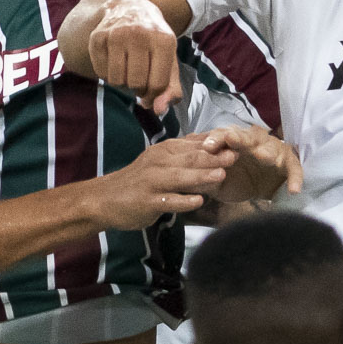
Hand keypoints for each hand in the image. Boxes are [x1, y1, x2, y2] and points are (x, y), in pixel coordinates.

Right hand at [87, 0, 182, 114]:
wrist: (131, 9)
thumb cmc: (154, 43)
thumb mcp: (169, 62)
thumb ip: (171, 90)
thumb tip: (158, 110)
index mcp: (164, 40)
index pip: (157, 85)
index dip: (154, 94)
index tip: (152, 88)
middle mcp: (140, 34)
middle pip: (136, 84)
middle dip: (138, 88)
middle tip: (139, 76)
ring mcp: (116, 34)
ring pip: (116, 81)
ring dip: (122, 82)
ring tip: (127, 68)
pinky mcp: (97, 37)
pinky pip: (101, 73)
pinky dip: (107, 74)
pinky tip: (115, 61)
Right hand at [94, 138, 232, 229]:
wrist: (106, 198)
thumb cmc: (140, 180)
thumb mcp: (160, 160)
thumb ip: (184, 153)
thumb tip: (211, 141)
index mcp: (164, 151)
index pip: (193, 145)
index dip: (215, 145)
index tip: (236, 144)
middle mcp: (158, 163)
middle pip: (189, 159)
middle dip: (214, 157)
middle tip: (235, 156)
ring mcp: (152, 182)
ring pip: (179, 177)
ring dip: (201, 176)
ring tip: (221, 176)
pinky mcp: (147, 201)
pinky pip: (168, 200)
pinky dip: (183, 200)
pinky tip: (198, 201)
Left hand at [190, 126, 302, 202]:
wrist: (264, 186)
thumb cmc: (238, 179)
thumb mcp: (219, 181)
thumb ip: (206, 177)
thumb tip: (183, 180)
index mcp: (234, 144)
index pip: (223, 137)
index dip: (216, 140)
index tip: (206, 146)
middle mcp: (254, 142)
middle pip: (247, 137)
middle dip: (239, 138)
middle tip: (231, 139)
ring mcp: (274, 151)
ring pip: (272, 148)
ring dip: (269, 152)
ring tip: (265, 157)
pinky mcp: (289, 164)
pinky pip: (294, 170)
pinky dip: (295, 179)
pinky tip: (294, 190)